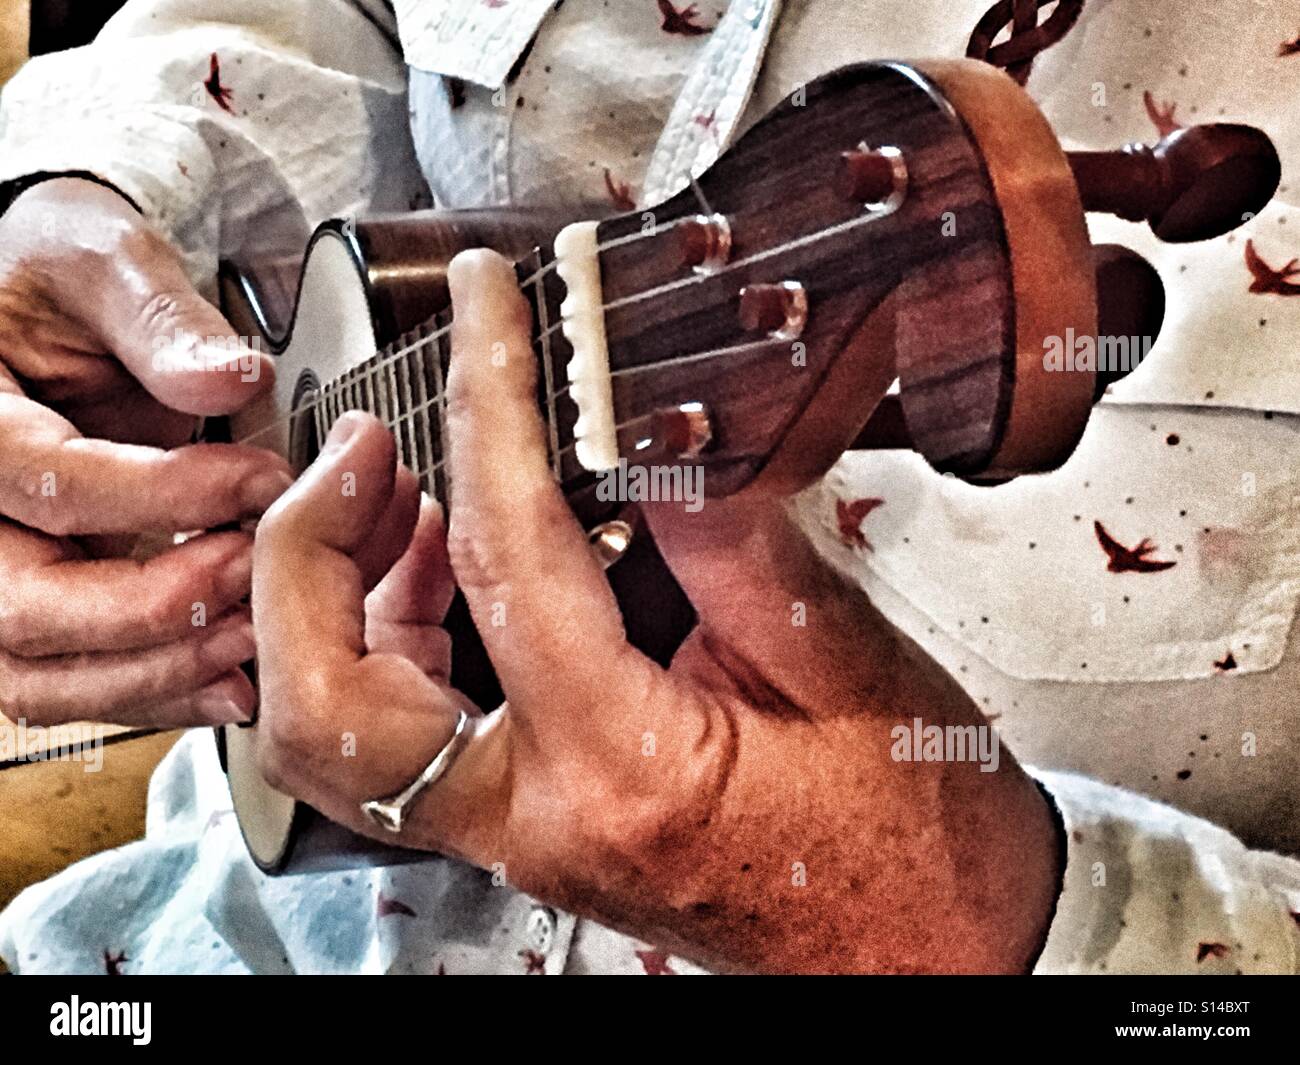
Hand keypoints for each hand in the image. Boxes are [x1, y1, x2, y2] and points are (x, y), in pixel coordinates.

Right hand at [0, 178, 291, 726]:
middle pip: (26, 606)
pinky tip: (230, 682)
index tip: (262, 480)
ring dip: (154, 673)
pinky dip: (151, 692)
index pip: (51, 482)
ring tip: (252, 647)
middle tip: (255, 578)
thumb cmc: (62, 280)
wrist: (45, 312)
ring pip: (38, 672)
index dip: (166, 495)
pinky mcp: (36, 605)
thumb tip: (232, 376)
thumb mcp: (104, 261)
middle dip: (155, 611)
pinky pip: (70, 681)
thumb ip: (161, 319)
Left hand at [252, 250, 1060, 973]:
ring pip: (336, 729)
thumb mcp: (843, 658)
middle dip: (308, 554)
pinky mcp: (528, 821)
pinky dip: (394, 630)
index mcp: (622, 768)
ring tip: (404, 488)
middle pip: (324, 704)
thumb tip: (650, 423)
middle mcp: (536, 817)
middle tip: (365, 448)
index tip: (487, 311)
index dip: (489, 407)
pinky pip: (402, 732)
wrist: (925, 950)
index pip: (507, 556)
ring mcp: (519, 830)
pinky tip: (450, 564)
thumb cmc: (910, 841)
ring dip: (339, 592)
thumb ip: (730, 531)